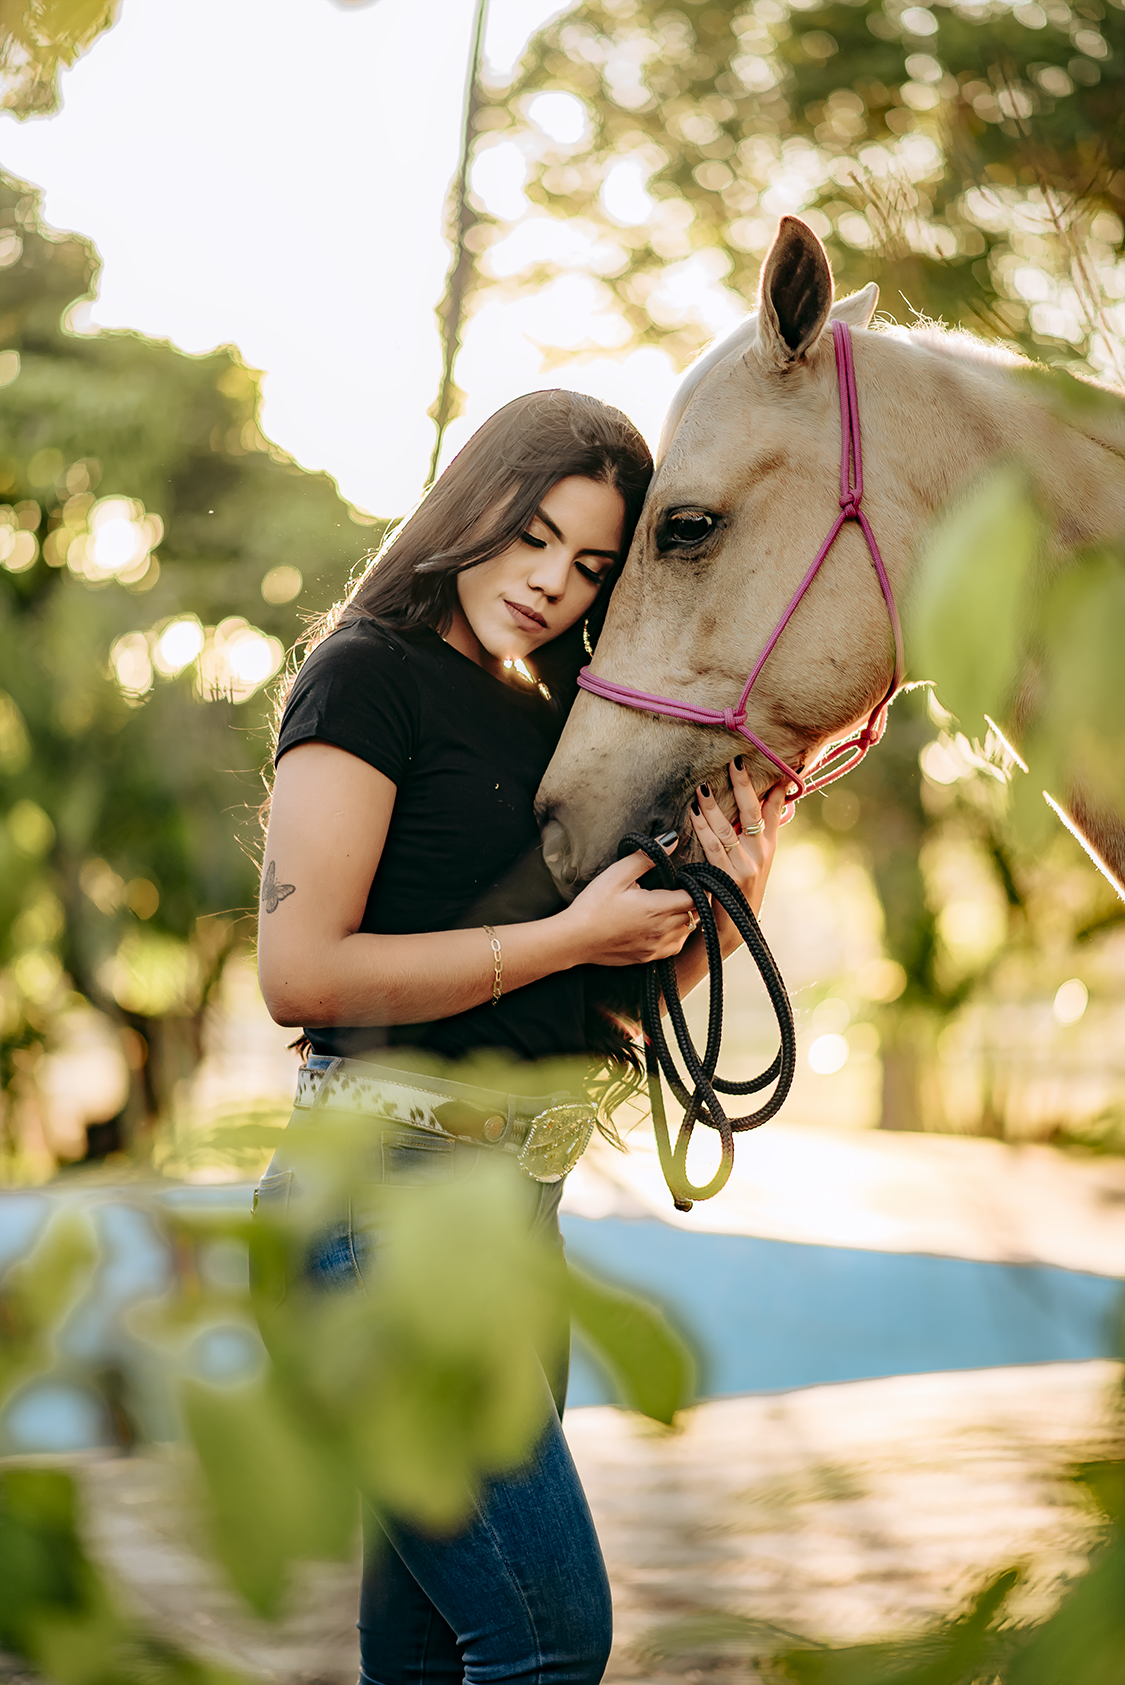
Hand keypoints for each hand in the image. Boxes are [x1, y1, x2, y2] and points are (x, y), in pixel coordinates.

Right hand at [561, 840, 696, 966]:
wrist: (575, 939)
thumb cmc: (594, 905)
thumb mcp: (617, 874)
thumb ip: (647, 857)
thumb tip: (671, 840)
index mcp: (658, 908)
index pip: (696, 897)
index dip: (698, 886)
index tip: (691, 877)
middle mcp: (663, 930)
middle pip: (695, 915)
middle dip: (694, 900)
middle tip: (684, 887)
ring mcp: (656, 947)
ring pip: (688, 931)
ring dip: (687, 917)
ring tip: (676, 904)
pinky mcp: (648, 958)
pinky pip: (675, 946)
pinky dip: (677, 935)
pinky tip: (665, 925)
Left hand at [689, 762, 785, 919]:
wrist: (734, 930)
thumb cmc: (739, 892)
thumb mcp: (756, 863)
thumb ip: (756, 835)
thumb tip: (760, 804)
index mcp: (769, 848)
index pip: (776, 811)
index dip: (777, 787)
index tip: (776, 763)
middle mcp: (762, 855)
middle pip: (753, 813)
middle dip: (744, 785)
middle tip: (735, 761)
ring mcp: (746, 867)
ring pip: (728, 829)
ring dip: (714, 805)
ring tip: (703, 786)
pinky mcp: (729, 878)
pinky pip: (713, 847)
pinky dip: (702, 827)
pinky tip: (694, 812)